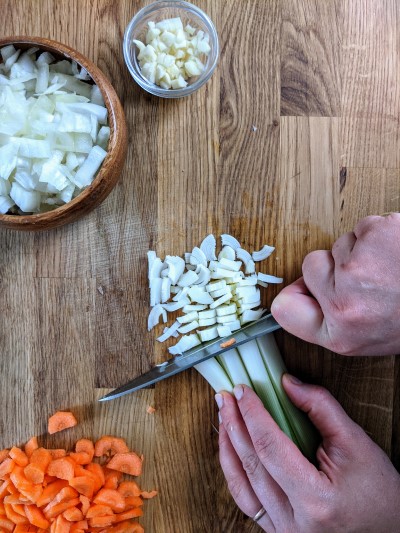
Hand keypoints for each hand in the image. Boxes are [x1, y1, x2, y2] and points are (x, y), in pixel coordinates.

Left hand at [216, 377, 399, 532]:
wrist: (389, 529)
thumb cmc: (379, 491)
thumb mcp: (355, 442)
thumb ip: (320, 407)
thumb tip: (286, 384)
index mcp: (314, 500)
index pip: (270, 446)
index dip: (252, 413)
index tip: (242, 390)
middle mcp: (294, 523)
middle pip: (251, 464)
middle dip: (233, 424)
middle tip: (225, 397)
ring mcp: (285, 532)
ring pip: (241, 486)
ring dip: (227, 446)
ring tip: (224, 417)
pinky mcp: (280, 532)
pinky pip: (247, 501)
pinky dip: (234, 471)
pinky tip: (231, 449)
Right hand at [271, 214, 399, 354]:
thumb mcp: (370, 337)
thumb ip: (328, 320)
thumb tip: (291, 295)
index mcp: (341, 334)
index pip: (285, 309)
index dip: (296, 295)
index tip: (309, 291)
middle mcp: (342, 304)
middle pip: (311, 265)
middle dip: (338, 265)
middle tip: (374, 278)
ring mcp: (356, 268)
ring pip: (342, 243)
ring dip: (365, 249)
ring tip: (394, 265)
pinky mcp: (374, 235)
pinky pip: (364, 226)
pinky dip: (382, 233)